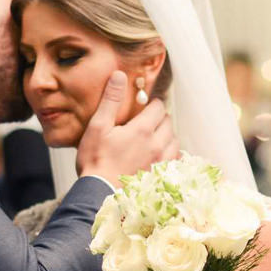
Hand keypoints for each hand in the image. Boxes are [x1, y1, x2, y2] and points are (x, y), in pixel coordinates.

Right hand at [76, 71, 177, 187]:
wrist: (99, 194)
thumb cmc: (95, 161)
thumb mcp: (98, 126)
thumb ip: (111, 100)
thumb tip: (120, 75)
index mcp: (142, 130)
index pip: (158, 107)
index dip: (151, 104)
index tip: (142, 108)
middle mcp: (156, 145)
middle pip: (168, 123)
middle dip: (159, 119)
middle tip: (146, 122)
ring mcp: (160, 162)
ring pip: (174, 141)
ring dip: (166, 136)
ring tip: (153, 138)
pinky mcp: (160, 176)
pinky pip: (175, 160)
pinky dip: (170, 155)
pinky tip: (159, 156)